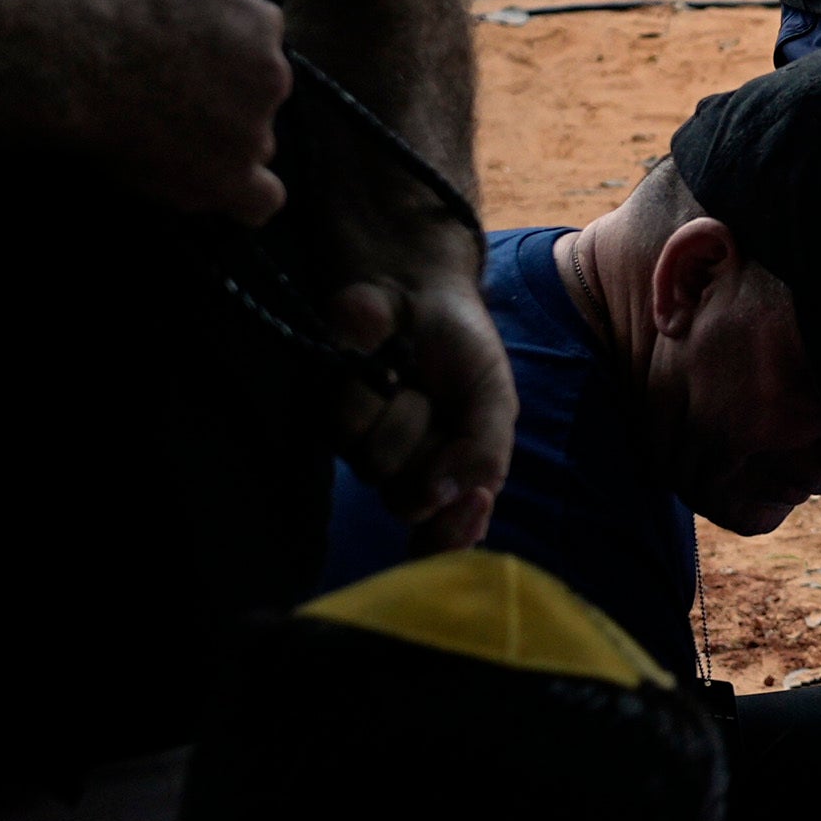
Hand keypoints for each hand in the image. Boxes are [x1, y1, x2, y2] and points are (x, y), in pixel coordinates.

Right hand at [58, 0, 293, 223]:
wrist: (78, 60)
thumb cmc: (111, 6)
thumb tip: (208, 2)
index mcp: (261, 22)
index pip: (259, 42)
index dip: (225, 54)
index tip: (191, 61)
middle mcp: (273, 76)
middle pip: (261, 94)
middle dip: (226, 96)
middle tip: (172, 99)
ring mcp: (254, 130)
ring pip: (254, 141)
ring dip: (222, 142)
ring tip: (166, 138)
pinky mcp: (229, 177)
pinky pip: (262, 200)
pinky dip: (244, 197)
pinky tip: (220, 190)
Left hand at [328, 236, 515, 553]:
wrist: (420, 286)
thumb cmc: (461, 346)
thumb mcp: (494, 399)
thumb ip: (486, 453)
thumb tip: (455, 498)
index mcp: (448, 475)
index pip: (444, 534)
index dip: (454, 533)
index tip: (473, 501)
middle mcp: (403, 469)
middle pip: (408, 503)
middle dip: (431, 452)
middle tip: (440, 404)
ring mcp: (362, 444)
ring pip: (375, 466)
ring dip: (403, 416)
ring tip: (411, 377)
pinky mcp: (326, 414)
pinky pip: (345, 426)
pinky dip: (371, 390)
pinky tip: (383, 362)